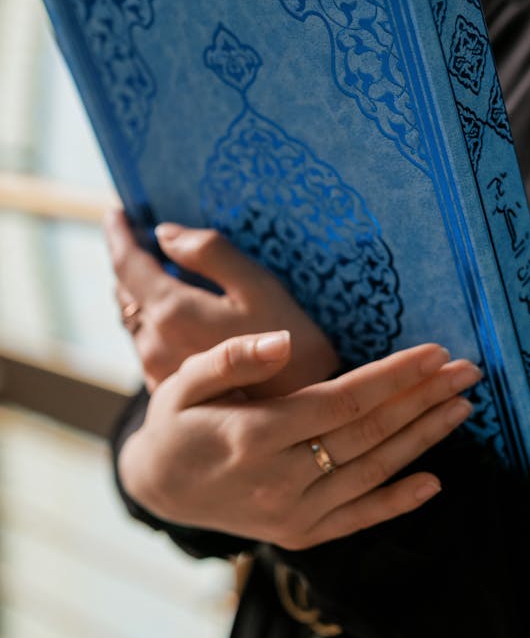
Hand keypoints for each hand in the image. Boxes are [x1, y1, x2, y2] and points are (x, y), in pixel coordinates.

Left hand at [104, 209, 338, 393]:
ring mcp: (159, 370)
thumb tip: (166, 235)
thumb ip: (211, 254)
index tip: (117, 213)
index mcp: (172, 312)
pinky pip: (149, 342)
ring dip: (142, 293)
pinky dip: (155, 319)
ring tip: (161, 273)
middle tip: (141, 238)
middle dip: (130, 262)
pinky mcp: (172, 389)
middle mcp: (155, 343)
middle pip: (125, 292)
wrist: (304, 424)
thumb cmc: (293, 350)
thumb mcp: (260, 287)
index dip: (119, 234)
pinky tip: (178, 314)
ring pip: (136, 320)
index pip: (127, 265)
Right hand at [119, 330, 480, 549]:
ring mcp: (293, 514)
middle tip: (467, 371)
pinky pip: (359, 519)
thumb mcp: (186, 381)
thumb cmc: (177, 422)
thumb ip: (232, 359)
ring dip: (423, 439)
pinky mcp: (300, 534)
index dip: (392, 376)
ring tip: (463, 408)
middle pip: (369, 434)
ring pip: (373, 473)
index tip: (434, 352)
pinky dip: (398, 502)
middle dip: (423, 399)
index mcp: (255, 436)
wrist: (159, 488)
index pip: (342, 402)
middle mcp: (281, 481)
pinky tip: (435, 482)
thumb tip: (282, 342)